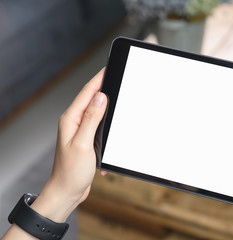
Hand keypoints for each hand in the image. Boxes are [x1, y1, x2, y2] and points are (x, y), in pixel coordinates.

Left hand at [30, 68, 107, 222]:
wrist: (67, 191)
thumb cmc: (71, 171)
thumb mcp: (84, 143)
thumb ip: (92, 119)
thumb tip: (100, 98)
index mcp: (71, 120)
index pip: (86, 93)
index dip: (98, 79)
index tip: (108, 68)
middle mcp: (74, 123)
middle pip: (91, 99)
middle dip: (104, 87)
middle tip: (116, 78)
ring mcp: (80, 131)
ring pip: (96, 111)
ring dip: (106, 105)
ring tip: (116, 94)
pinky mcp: (86, 139)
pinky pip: (98, 125)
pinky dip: (106, 123)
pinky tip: (111, 120)